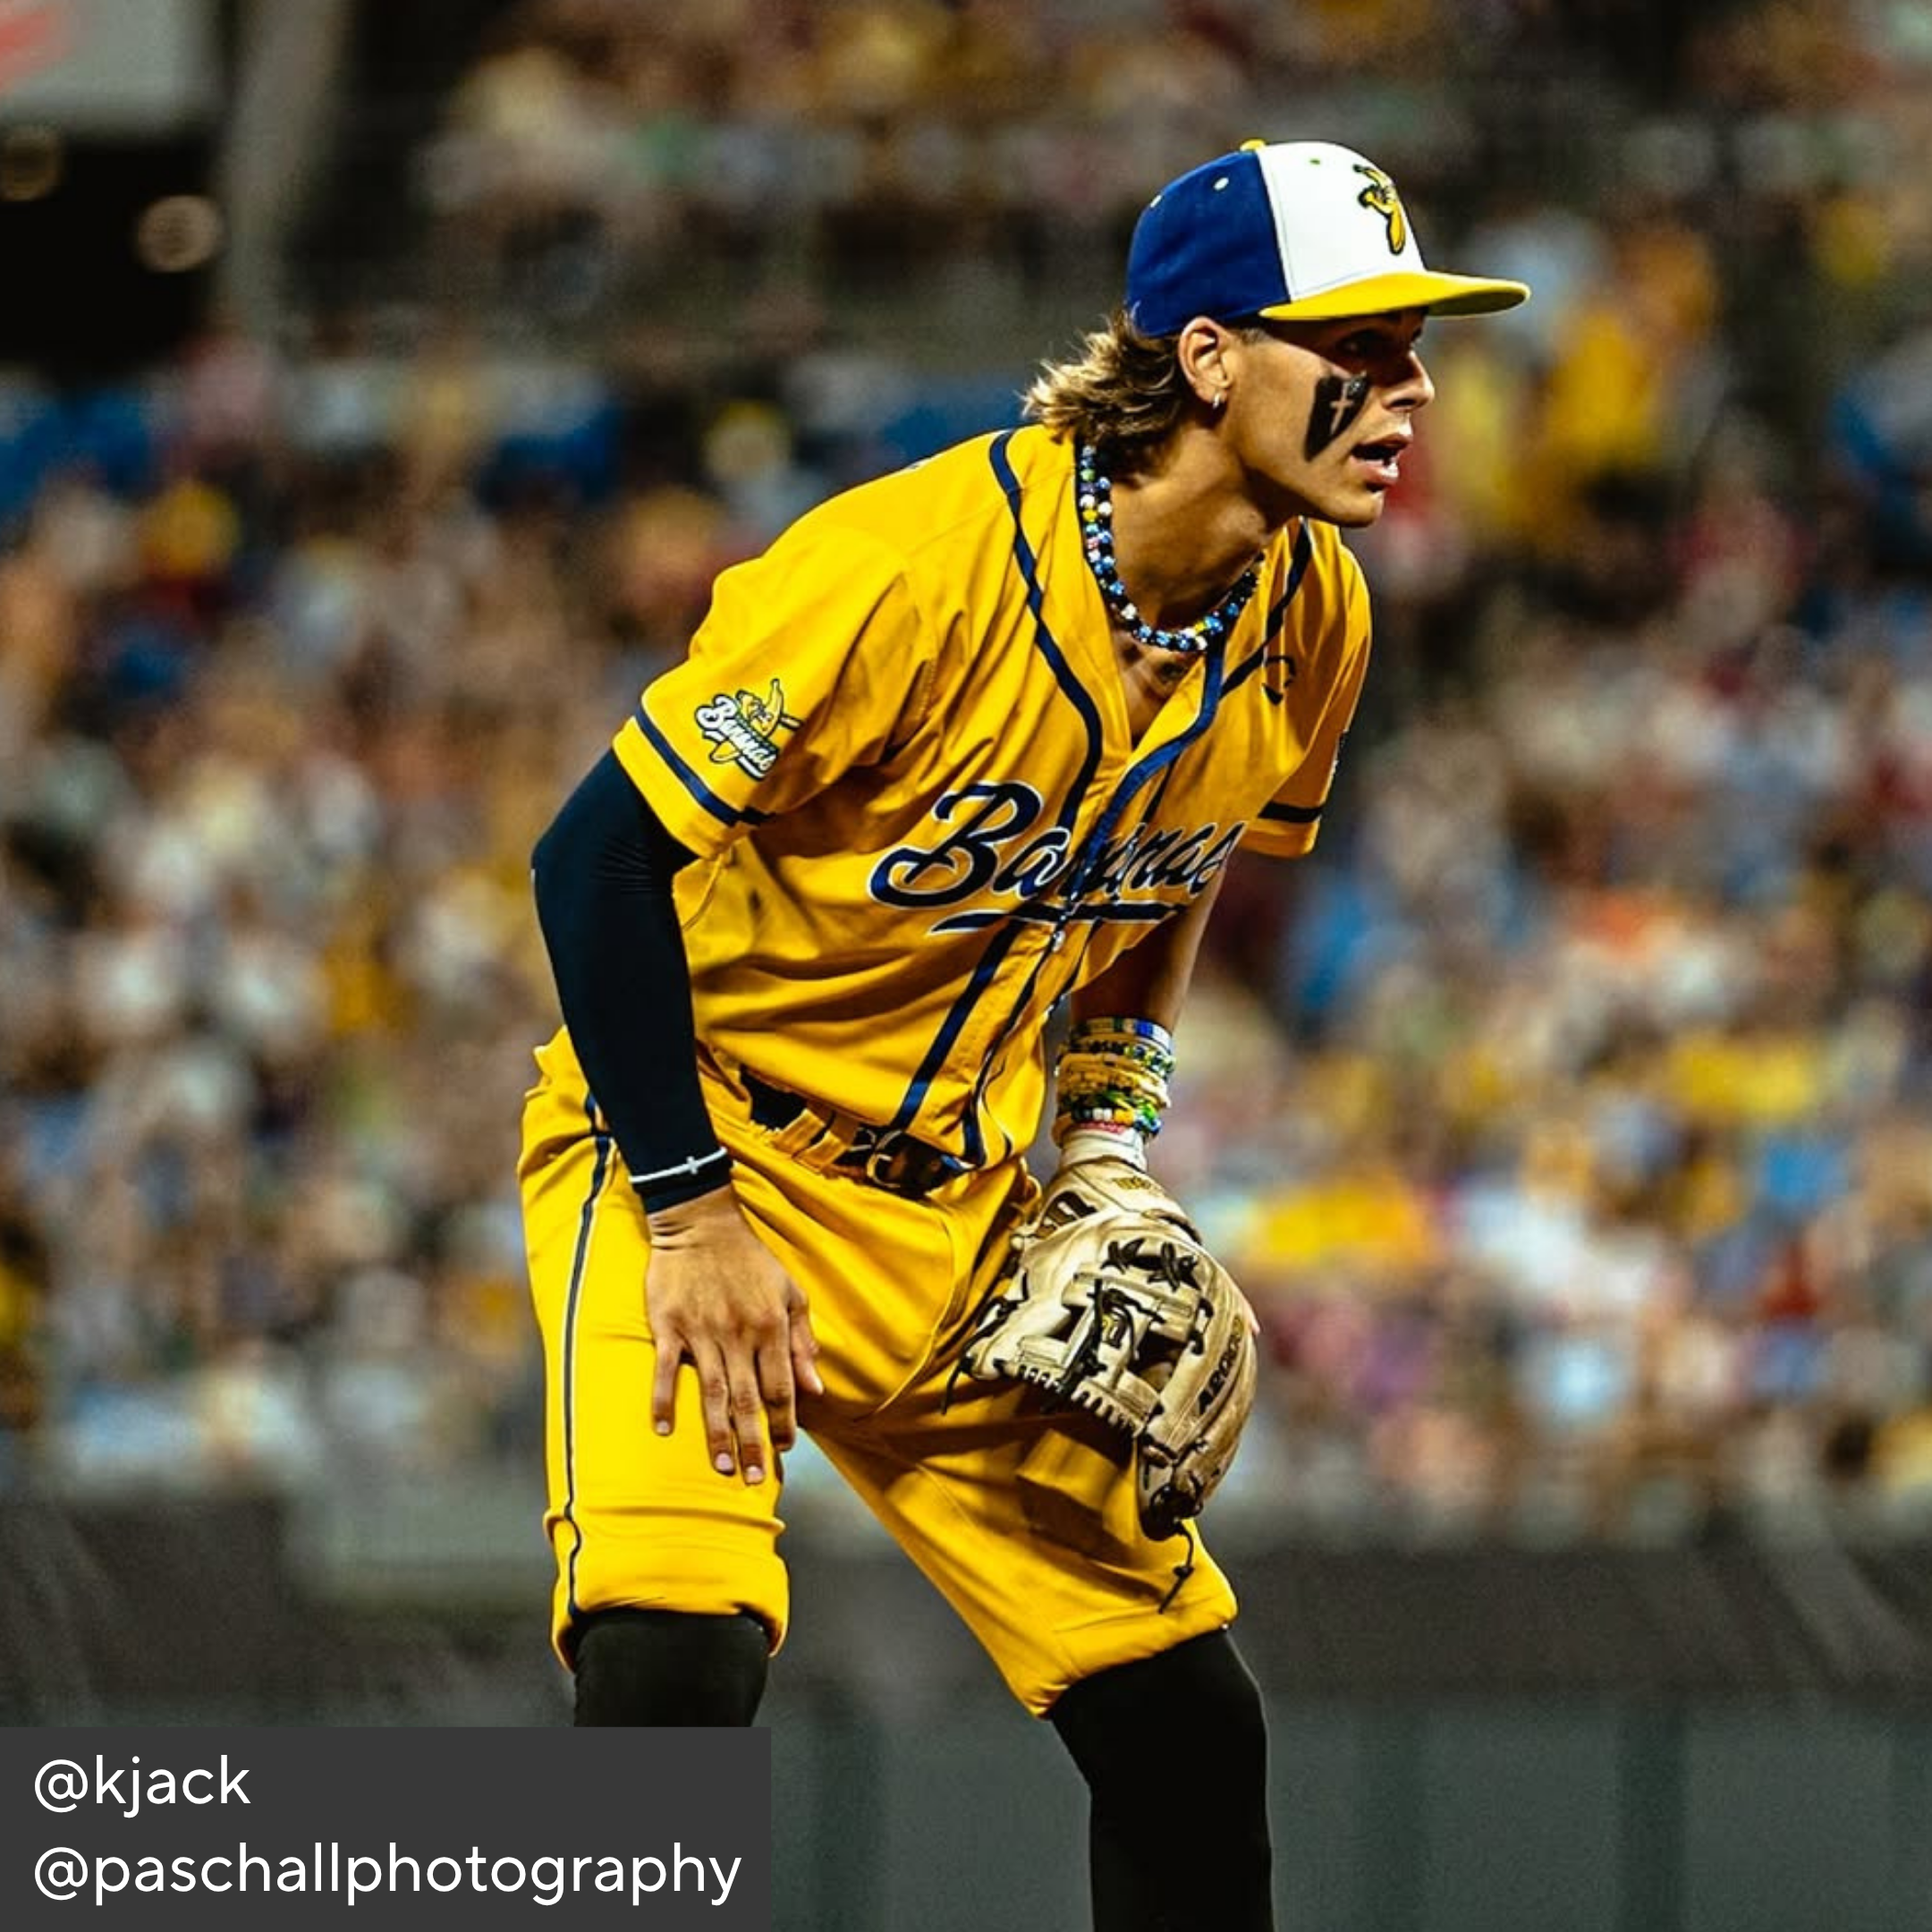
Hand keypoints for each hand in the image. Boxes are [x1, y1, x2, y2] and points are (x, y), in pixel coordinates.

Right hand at [644, 1186, 822, 1484]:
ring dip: (716, 1432)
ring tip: (722, 1467)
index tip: (784, 1450)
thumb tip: (814, 1389)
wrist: (700, 1222)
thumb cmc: (750, 1259)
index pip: (781, 1386)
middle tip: (753, 1478)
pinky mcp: (668, 1325)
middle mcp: (738, 1334)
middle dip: (753, 1441)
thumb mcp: (789, 1292)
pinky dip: (663, 1400)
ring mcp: (701, 1331)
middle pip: (747, 1398)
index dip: (784, 1422)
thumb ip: (803, 1341)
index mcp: (770, 1326)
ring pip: (711, 1391)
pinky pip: (665, 1370)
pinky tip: (664, 1429)